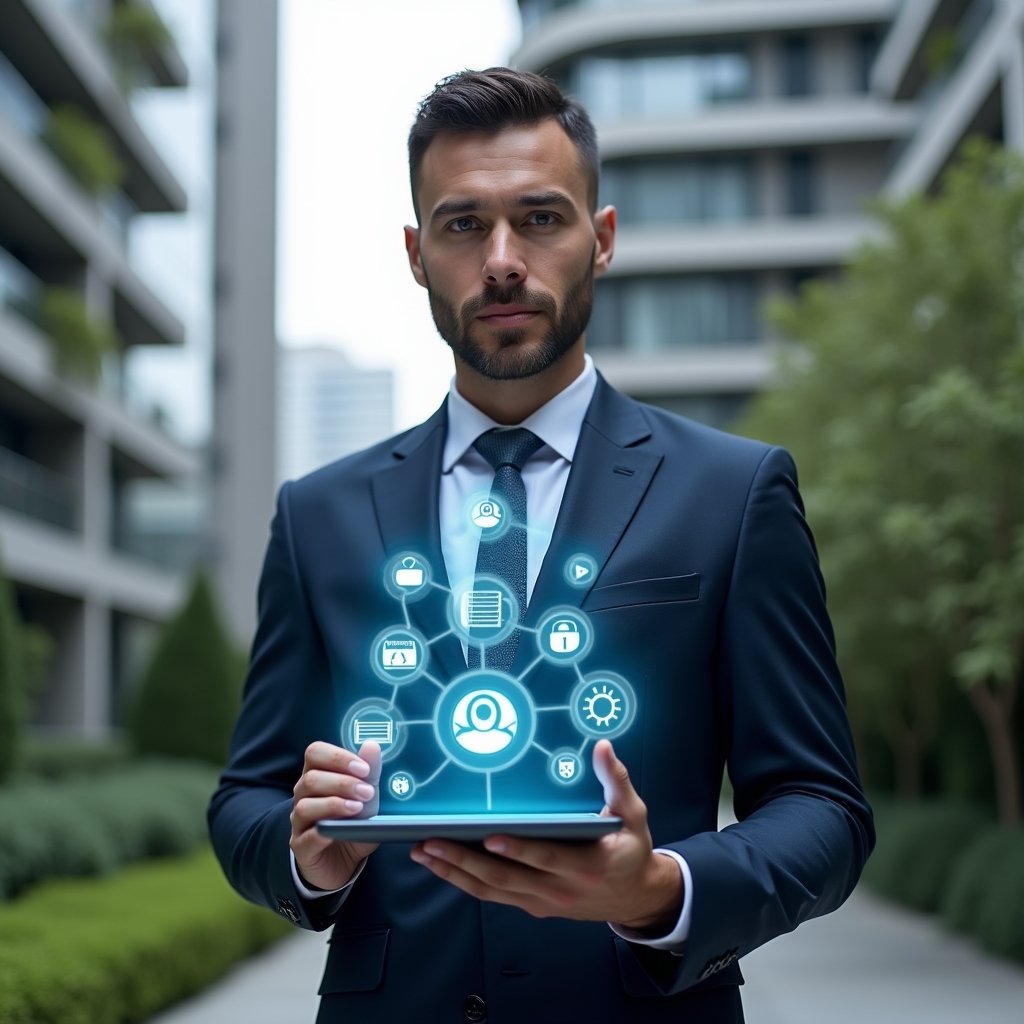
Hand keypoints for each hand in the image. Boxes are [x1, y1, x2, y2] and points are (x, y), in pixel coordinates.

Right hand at [290, 740, 381, 891]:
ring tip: (358, 809)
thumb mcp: (368, 795)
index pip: (315, 753)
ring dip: (334, 804)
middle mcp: (303, 795)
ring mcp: (299, 821)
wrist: (345, 861)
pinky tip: (341, 831)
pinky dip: (324, 831)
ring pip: (305, 805)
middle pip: (311, 779)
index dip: (338, 757)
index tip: (364, 769)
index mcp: (317, 775)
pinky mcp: (300, 847)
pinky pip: (306, 836)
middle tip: (368, 792)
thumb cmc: (354, 821)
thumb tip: (372, 745)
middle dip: (343, 782)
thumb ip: (371, 771)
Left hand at [409, 740, 681, 930]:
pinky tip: (442, 866)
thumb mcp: (633, 814)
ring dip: (455, 872)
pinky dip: (465, 882)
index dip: (518, 849)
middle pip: (505, 877)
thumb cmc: (631, 849)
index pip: (545, 857)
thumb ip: (616, 781)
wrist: (636, 897)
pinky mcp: (533, 905)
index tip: (491, 836)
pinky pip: (494, 895)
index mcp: (586, 865)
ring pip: (492, 890)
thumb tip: (603, 747)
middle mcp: (560, 889)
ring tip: (424, 852)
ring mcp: (543, 901)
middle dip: (464, 860)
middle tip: (431, 842)